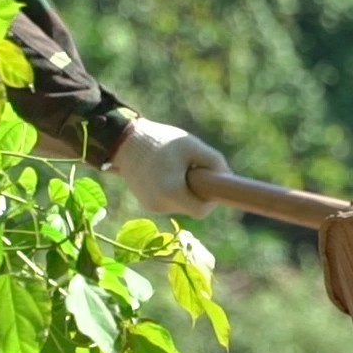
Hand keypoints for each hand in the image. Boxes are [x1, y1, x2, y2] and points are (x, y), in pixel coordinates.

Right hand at [109, 119, 225, 216]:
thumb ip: (214, 162)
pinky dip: (174, 190)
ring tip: (176, 167)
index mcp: (171, 193)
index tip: (212, 183)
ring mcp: (151, 206)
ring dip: (186, 190)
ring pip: (181, 205)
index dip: (211, 199)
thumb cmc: (161, 141)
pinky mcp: (147, 203)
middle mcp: (160, 205)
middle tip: (193, 169)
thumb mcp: (192, 146)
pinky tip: (166, 172)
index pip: (201, 211)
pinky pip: (170, 201)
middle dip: (197, 191)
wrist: (125, 141)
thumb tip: (227, 178)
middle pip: (191, 207)